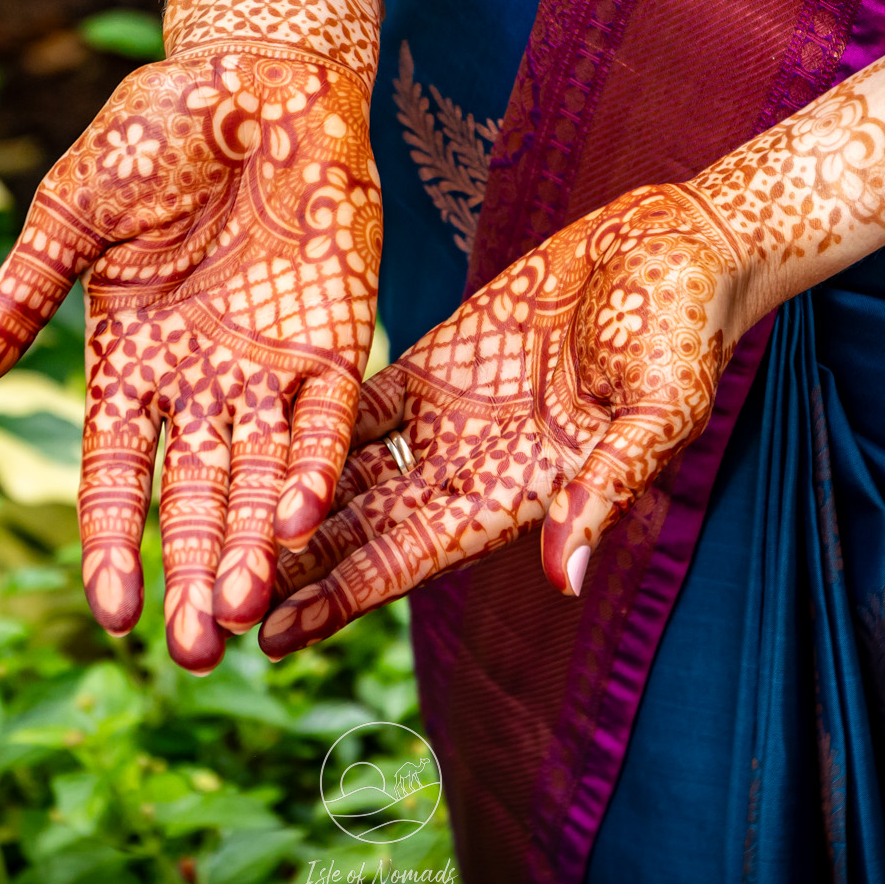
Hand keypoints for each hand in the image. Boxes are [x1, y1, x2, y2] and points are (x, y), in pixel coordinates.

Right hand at [0, 0, 381, 671]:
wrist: (250, 72)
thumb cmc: (150, 135)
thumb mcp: (71, 217)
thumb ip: (19, 299)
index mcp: (128, 362)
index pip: (116, 474)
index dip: (114, 540)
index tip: (110, 611)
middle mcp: (200, 382)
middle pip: (194, 497)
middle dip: (192, 573)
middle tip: (194, 650)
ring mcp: (268, 366)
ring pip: (261, 477)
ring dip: (253, 545)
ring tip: (246, 614)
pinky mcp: (333, 336)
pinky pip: (328, 417)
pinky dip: (315, 465)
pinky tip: (300, 519)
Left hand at [259, 59, 884, 655]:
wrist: (675, 248)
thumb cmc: (683, 329)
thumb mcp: (655, 407)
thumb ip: (606, 485)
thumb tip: (566, 575)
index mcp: (520, 492)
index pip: (413, 558)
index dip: (344, 595)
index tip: (275, 636)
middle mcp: (469, 468)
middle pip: (360, 529)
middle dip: (288, 566)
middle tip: (204, 600)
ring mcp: (445, 416)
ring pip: (343, 473)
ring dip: (280, 503)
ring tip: (201, 532)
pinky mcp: (432, 361)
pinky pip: (354, 400)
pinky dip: (302, 424)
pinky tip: (237, 437)